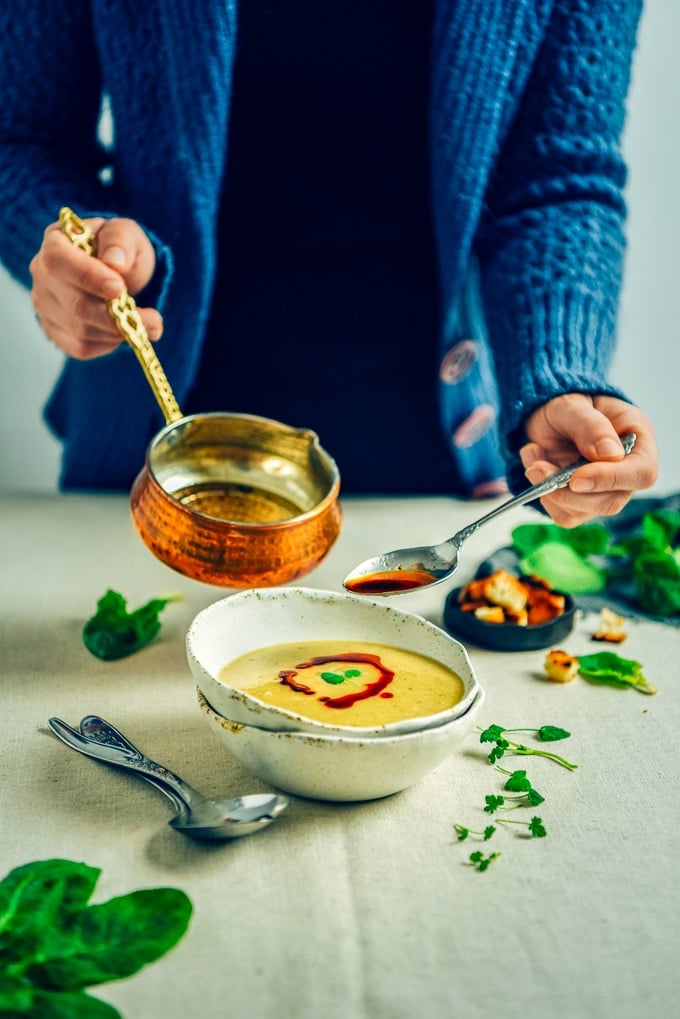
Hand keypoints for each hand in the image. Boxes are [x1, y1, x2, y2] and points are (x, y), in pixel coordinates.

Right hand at [30, 216, 162, 357]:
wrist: (119, 274)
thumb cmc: (119, 250)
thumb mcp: (126, 234)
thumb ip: (119, 240)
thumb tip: (115, 262)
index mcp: (55, 242)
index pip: (58, 260)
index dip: (88, 277)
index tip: (119, 288)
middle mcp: (42, 275)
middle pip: (75, 304)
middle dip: (116, 316)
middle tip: (153, 321)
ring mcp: (45, 306)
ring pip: (81, 330)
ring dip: (119, 332)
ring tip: (150, 325)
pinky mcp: (55, 332)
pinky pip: (83, 347)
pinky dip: (110, 342)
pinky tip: (123, 329)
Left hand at [519, 393, 658, 525]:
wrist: (544, 413)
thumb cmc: (565, 404)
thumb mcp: (572, 405)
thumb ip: (591, 426)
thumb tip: (611, 454)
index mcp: (637, 439)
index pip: (641, 473)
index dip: (611, 480)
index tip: (576, 478)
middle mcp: (626, 469)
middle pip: (611, 500)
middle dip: (568, 491)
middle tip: (538, 467)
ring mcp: (604, 489)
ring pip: (584, 512)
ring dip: (551, 492)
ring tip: (533, 460)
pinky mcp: (581, 502)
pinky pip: (565, 515)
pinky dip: (543, 495)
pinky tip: (535, 466)